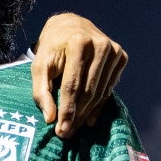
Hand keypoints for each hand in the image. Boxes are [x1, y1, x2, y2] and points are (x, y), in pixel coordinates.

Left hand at [30, 13, 126, 136]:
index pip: (72, 85)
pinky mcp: (120, 57)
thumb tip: (50, 118)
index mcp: (78, 42)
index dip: (67, 110)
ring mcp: (113, 50)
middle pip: (88, 91)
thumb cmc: (52, 48)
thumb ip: (41, 91)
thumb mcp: (39, 66)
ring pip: (100, 92)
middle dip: (76, 116)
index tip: (60, 130)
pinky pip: (109, 88)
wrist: (70, 26)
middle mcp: (100, 45)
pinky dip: (99, 106)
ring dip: (87, 114)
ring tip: (75, 129)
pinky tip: (90, 119)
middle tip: (66, 133)